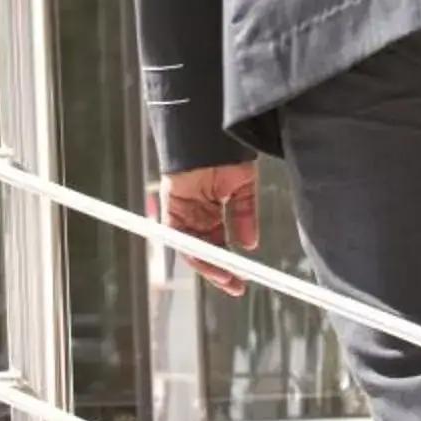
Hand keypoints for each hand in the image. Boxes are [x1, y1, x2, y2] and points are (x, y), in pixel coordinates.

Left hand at [158, 162, 260, 296]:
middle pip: (204, 250)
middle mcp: (195, 214)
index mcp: (211, 209)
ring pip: (193, 249)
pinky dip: (196, 253)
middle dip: (220, 271)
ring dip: (209, 267)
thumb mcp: (243, 189)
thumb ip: (245, 216)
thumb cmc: (227, 153)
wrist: (211, 134)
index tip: (244, 277)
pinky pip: (181, 238)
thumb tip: (249, 244)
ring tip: (228, 280)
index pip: (217, 242)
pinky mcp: (172, 209)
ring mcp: (183, 212)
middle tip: (237, 286)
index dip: (229, 260)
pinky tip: (213, 263)